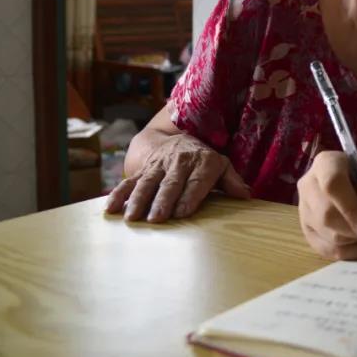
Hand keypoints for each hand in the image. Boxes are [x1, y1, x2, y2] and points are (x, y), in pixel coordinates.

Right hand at [105, 135, 249, 221]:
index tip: (182, 212)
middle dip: (163, 200)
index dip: (190, 196)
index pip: (197, 181)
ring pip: (147, 182)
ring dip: (139, 199)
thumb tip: (246, 196)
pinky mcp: (142, 170)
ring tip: (132, 217)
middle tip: (157, 218)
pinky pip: (129, 181)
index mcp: (202, 163)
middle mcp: (179, 163)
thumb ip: (232, 180)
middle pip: (170, 183)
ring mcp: (158, 166)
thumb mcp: (221, 164)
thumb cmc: (202, 160)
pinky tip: (111, 209)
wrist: (175, 137)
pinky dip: (119, 194)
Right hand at [297, 150, 356, 259]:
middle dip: (354, 228)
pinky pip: (328, 250)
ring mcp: (305, 210)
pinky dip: (351, 251)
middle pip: (326, 214)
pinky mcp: (309, 233)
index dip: (351, 208)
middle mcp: (308, 184)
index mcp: (326, 163)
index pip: (331, 184)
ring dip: (355, 239)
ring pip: (327, 235)